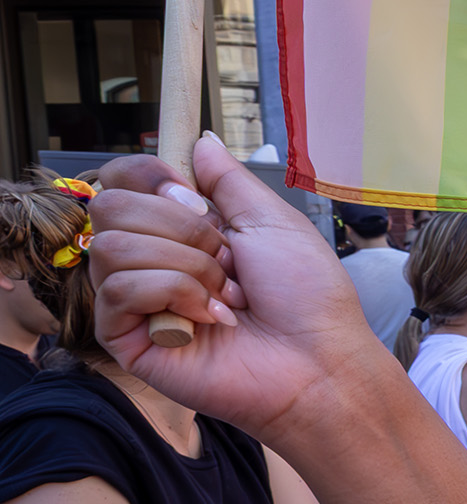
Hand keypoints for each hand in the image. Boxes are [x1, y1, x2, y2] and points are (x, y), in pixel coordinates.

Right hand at [85, 134, 395, 437]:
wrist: (320, 362)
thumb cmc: (308, 297)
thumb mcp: (273, 221)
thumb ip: (229, 181)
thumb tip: (199, 142)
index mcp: (180, 229)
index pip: (122, 180)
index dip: (149, 176)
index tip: (194, 197)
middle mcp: (151, 260)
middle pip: (109, 206)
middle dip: (180, 228)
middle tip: (227, 259)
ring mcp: (136, 301)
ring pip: (112, 246)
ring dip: (187, 265)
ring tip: (228, 296)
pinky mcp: (126, 339)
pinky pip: (119, 289)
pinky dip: (176, 295)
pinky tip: (212, 320)